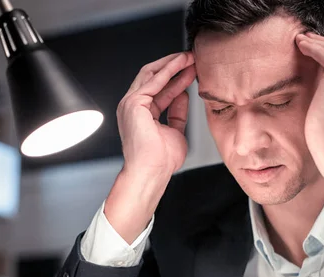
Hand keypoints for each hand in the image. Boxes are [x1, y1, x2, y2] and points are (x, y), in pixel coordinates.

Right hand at [105, 53, 195, 243]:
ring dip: (172, 64)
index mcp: (141, 114)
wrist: (152, 172)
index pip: (159, 89)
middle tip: (192, 58)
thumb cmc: (161, 161)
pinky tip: (181, 64)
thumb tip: (183, 94)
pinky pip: (152, 81)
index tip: (193, 70)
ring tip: (189, 57)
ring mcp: (131, 104)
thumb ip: (178, 112)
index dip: (176, 78)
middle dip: (173, 66)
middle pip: (153, 77)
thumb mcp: (176, 130)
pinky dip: (168, 71)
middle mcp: (133, 106)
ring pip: (151, 74)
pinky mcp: (133, 103)